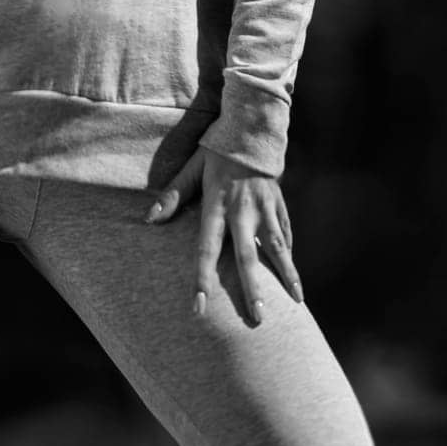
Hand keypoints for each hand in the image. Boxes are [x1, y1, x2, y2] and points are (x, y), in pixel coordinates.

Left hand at [144, 145, 302, 321]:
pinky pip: (285, 233)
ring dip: (287, 274)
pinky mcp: (278, 203)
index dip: (202, 278)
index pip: (207, 248)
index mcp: (217, 204)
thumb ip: (173, 194)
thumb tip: (149, 219)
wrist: (251, 128)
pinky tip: (293, 277)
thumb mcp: (192, 168)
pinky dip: (289, 255)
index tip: (200, 306)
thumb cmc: (217, 150)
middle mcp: (243, 209)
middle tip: (258, 317)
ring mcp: (265, 207)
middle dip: (254, 288)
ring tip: (297, 302)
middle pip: (248, 255)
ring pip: (278, 247)